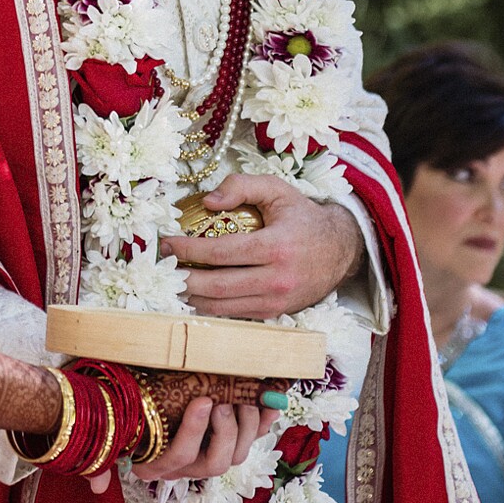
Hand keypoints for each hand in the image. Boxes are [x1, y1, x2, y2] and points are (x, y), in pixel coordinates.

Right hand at [86, 370, 281, 492]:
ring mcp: (208, 455)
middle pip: (213, 464)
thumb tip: (97, 483)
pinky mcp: (227, 442)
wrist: (140, 391)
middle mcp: (184, 467)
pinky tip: (269, 403)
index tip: (204, 400)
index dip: (194, 432)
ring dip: (244, 427)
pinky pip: (252, 440)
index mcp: (155, 464)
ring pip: (235, 457)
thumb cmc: (125, 403)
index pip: (177, 459)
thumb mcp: (111, 420)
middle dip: (224, 432)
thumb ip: (101, 450)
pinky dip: (263, 423)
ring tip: (242, 396)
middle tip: (224, 399)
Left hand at [158, 173, 362, 317]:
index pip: (222, 252)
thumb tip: (207, 201)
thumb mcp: (277, 190)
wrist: (341, 249)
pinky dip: (212, 309)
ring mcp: (278, 301)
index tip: (168, 244)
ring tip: (172, 284)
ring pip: (225, 308)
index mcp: (277, 246)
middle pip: (219, 287)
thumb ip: (242, 186)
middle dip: (184, 279)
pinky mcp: (276, 314)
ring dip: (193, 299)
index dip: (190, 249)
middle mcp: (277, 279)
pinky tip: (194, 297)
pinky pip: (237, 316)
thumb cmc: (303, 217)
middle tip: (162, 269)